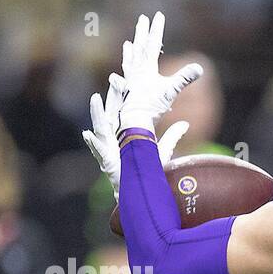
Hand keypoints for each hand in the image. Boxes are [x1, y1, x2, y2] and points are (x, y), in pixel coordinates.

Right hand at [82, 72, 187, 197]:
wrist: (141, 193)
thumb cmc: (148, 173)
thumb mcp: (161, 151)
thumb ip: (172, 137)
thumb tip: (185, 124)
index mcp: (125, 134)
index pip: (124, 112)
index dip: (124, 97)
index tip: (126, 81)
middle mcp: (114, 139)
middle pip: (112, 114)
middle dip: (113, 98)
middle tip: (115, 80)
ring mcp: (108, 149)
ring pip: (101, 127)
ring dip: (97, 112)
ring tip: (96, 98)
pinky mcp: (106, 162)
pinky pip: (98, 151)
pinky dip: (92, 143)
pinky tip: (87, 133)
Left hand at [117, 12, 202, 131]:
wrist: (134, 119)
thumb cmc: (152, 106)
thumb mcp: (171, 91)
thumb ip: (184, 78)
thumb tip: (200, 68)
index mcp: (147, 67)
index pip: (153, 43)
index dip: (157, 29)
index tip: (158, 15)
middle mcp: (137, 70)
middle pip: (140, 47)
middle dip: (142, 32)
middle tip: (142, 18)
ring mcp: (131, 80)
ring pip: (130, 60)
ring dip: (131, 50)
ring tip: (128, 42)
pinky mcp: (128, 91)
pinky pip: (126, 76)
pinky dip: (124, 72)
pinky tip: (118, 74)